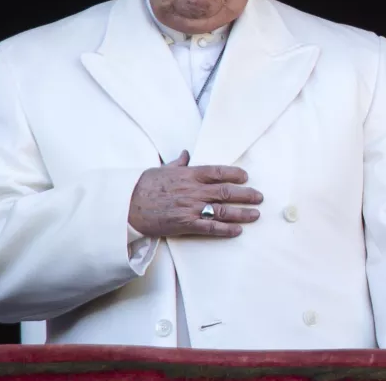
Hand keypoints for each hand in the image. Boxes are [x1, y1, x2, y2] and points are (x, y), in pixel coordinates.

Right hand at [128, 150, 262, 237]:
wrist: (127, 206)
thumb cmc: (143, 186)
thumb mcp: (161, 169)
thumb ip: (178, 163)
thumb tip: (187, 154)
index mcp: (188, 175)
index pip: (218, 172)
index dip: (234, 174)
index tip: (245, 176)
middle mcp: (193, 191)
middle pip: (226, 192)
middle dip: (246, 194)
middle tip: (259, 197)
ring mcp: (191, 208)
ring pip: (223, 210)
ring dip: (242, 213)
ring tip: (255, 214)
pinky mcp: (186, 224)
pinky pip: (210, 227)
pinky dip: (226, 229)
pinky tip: (238, 230)